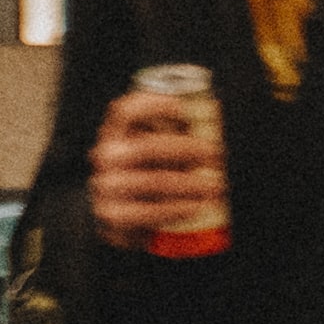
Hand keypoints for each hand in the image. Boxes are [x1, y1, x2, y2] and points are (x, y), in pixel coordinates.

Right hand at [90, 80, 231, 254]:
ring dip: (190, 183)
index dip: (155, 106)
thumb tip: (208, 124)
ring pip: (154, 181)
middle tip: (215, 153)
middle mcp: (107, 155)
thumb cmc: (145, 172)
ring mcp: (107, 185)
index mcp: (116, 131)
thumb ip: (172, 133)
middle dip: (187, 149)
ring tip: (215, 186)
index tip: (185, 110)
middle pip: (147, 147)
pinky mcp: (113, 215)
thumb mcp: (153, 148)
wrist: (119, 217)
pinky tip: (197, 206)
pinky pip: (149, 212)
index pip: (126, 111)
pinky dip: (178, 208)